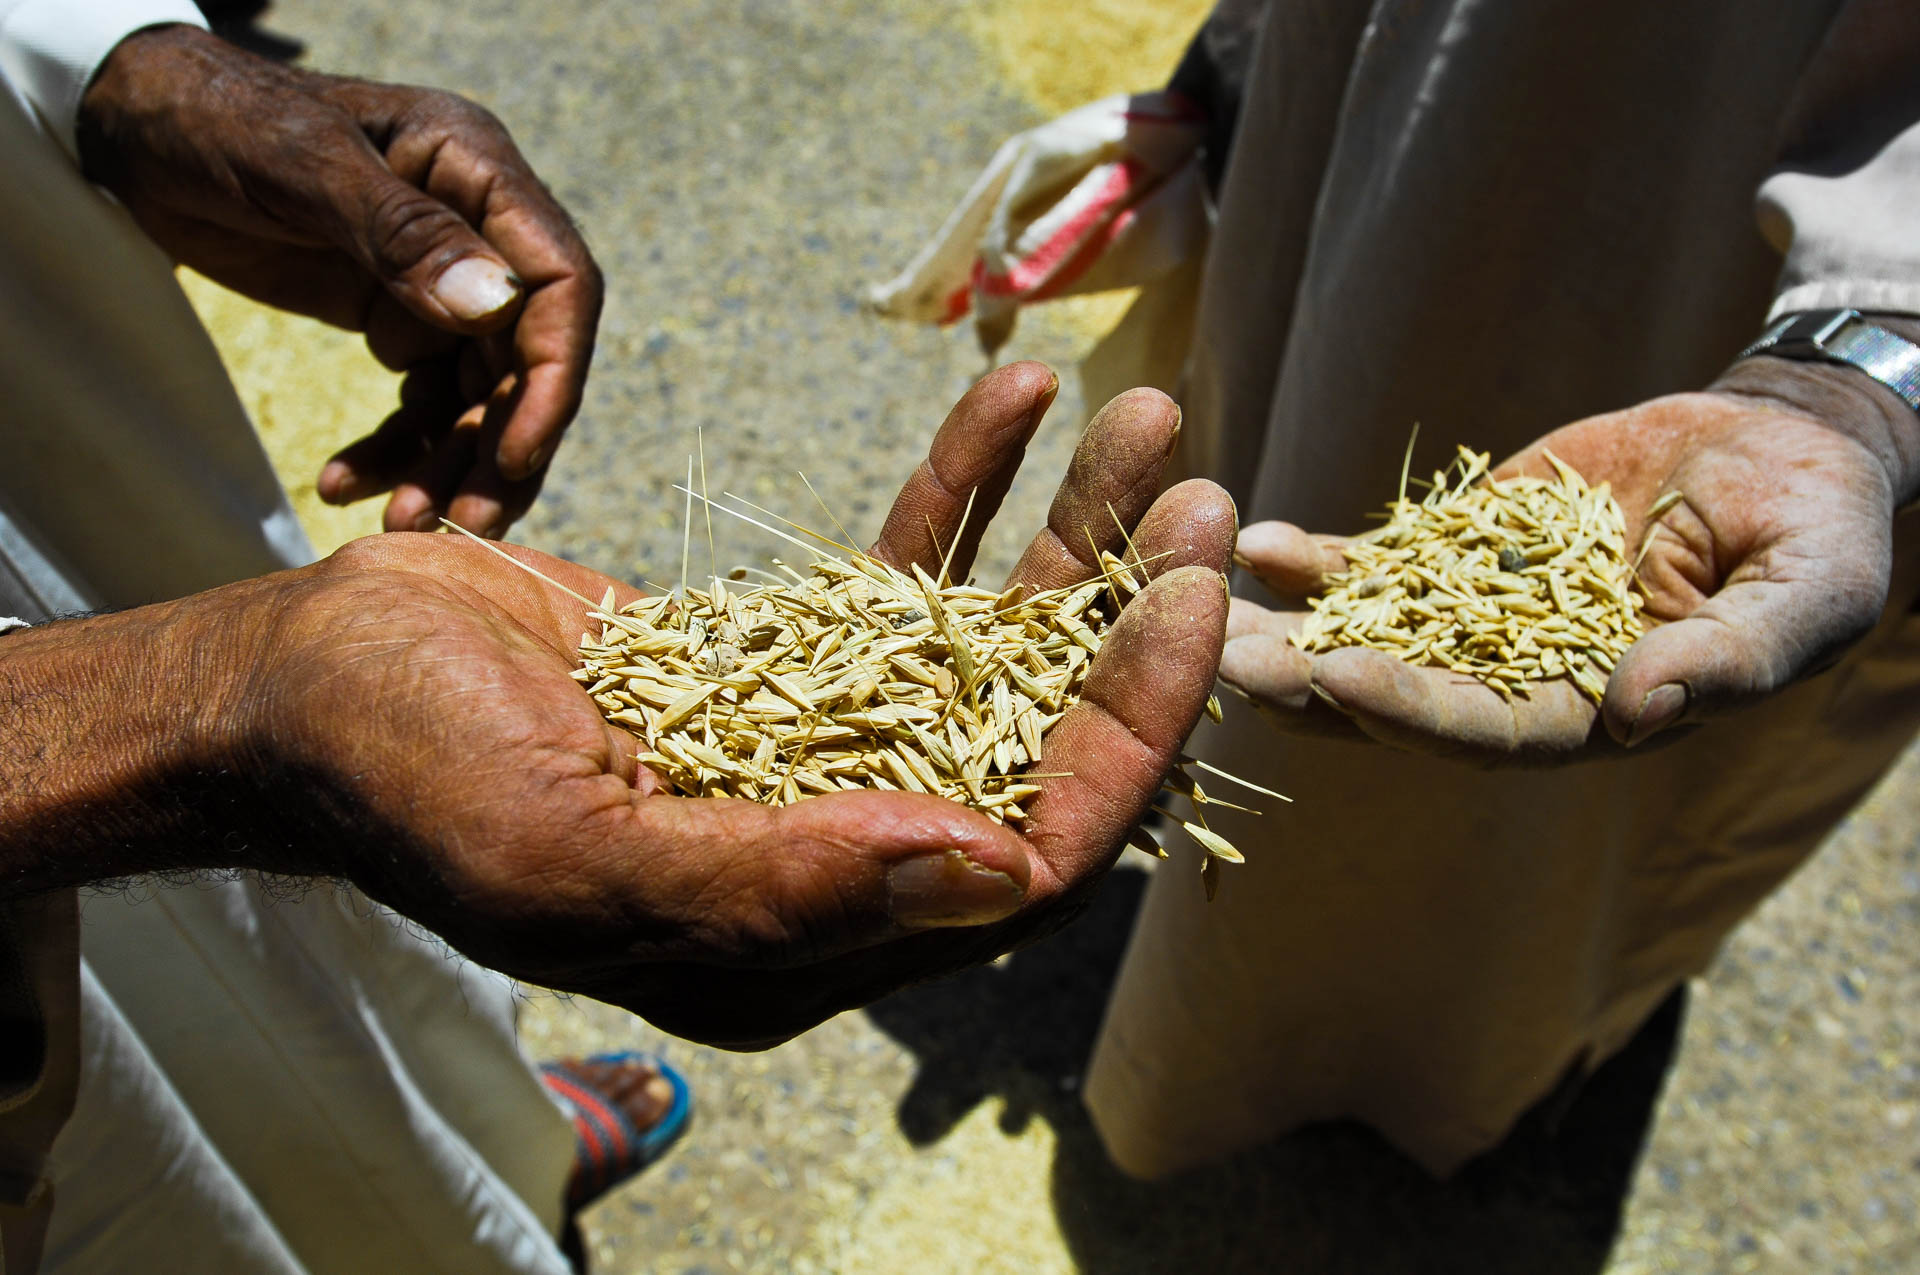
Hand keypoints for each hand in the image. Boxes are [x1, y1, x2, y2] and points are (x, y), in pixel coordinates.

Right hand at [2, 364, 1230, 1047]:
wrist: (314, 677)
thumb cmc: (410, 780)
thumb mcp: (574, 852)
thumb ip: (777, 881)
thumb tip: (987, 872)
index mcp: (804, 938)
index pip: (1024, 861)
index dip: (1122, 745)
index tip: (1188, 610)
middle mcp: (833, 849)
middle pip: (1031, 742)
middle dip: (1126, 624)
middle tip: (1198, 493)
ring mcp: (815, 748)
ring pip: (981, 643)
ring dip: (1068, 535)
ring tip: (1141, 412)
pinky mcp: (783, 658)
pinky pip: (898, 573)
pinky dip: (959, 487)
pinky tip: (1012, 394)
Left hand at [78, 24, 601, 537]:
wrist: (142, 123)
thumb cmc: (221, 118)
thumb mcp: (304, 169)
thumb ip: (404, 233)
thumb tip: (497, 304)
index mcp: (478, 173)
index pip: (559, 285)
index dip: (550, 379)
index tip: (513, 457)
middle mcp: (480, 232)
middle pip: (523, 361)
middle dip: (496, 448)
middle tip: (457, 523)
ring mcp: (442, 281)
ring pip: (476, 397)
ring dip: (446, 466)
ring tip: (400, 525)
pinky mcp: (399, 317)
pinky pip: (419, 402)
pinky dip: (392, 452)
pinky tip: (341, 484)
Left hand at [1220, 356, 1915, 764]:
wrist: (1778, 450)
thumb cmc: (1816, 531)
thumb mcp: (1803, 593)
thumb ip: (1729, 658)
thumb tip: (1639, 714)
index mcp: (1589, 716)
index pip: (1484, 729)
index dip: (1410, 709)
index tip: (1332, 678)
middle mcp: (1512, 682)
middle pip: (1391, 695)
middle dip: (1300, 679)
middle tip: (1208, 660)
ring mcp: (1471, 620)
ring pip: (1359, 634)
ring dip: (1277, 626)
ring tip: (1190, 605)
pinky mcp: (1452, 557)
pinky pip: (1370, 566)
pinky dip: (1310, 559)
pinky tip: (1250, 540)